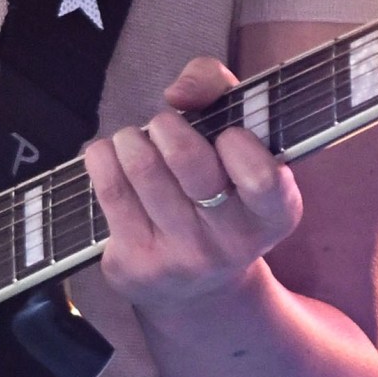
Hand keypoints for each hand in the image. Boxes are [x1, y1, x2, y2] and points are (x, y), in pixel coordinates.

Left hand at [83, 56, 301, 312]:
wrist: (195, 289)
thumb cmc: (219, 188)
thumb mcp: (240, 137)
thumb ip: (218, 87)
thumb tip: (178, 95)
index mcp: (274, 213)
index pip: (261, 175)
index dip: (236, 142)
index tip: (225, 135)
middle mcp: (233, 243)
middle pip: (188, 159)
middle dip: (166, 125)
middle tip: (163, 125)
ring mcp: (183, 258)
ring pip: (143, 167)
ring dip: (130, 139)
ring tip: (134, 141)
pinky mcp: (136, 265)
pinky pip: (109, 189)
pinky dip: (102, 157)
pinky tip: (111, 158)